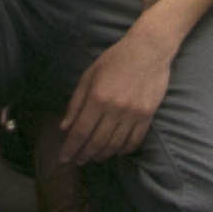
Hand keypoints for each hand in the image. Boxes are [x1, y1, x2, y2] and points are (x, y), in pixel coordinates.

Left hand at [56, 24, 175, 164]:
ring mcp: (133, 114)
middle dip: (85, 155)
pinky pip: (135, 140)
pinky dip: (124, 150)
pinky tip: (117, 151)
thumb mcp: (89, 76)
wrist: (148, 50)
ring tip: (95, 157)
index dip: (71, 148)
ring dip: (103, 155)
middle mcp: (115, 109)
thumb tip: (64, 127)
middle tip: (78, 161)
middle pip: (97, 142)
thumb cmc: (115, 60)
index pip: (80, 131)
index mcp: (97, 98)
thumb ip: (76, 102)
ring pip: (115, 145)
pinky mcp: (148, 115)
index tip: (64, 158)